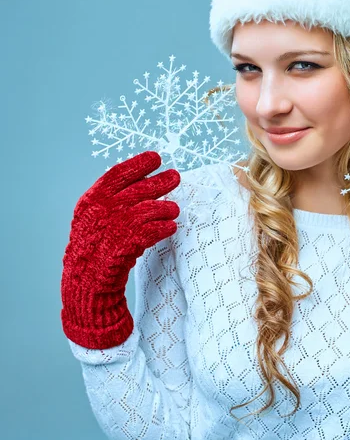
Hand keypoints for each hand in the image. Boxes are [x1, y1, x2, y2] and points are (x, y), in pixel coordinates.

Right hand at [60, 151, 180, 348]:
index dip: (138, 164)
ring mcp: (113, 227)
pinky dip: (165, 228)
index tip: (156, 158)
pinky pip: (153, 231)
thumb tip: (143, 182)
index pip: (118, 174)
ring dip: (166, 209)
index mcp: (92, 200)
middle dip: (161, 181)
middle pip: (139, 189)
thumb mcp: (93, 217)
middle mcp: (102, 210)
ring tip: (174, 210)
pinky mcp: (125, 245)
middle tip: (176, 176)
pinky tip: (171, 228)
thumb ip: (112, 199)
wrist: (83, 281)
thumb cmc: (93, 247)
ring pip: (150, 209)